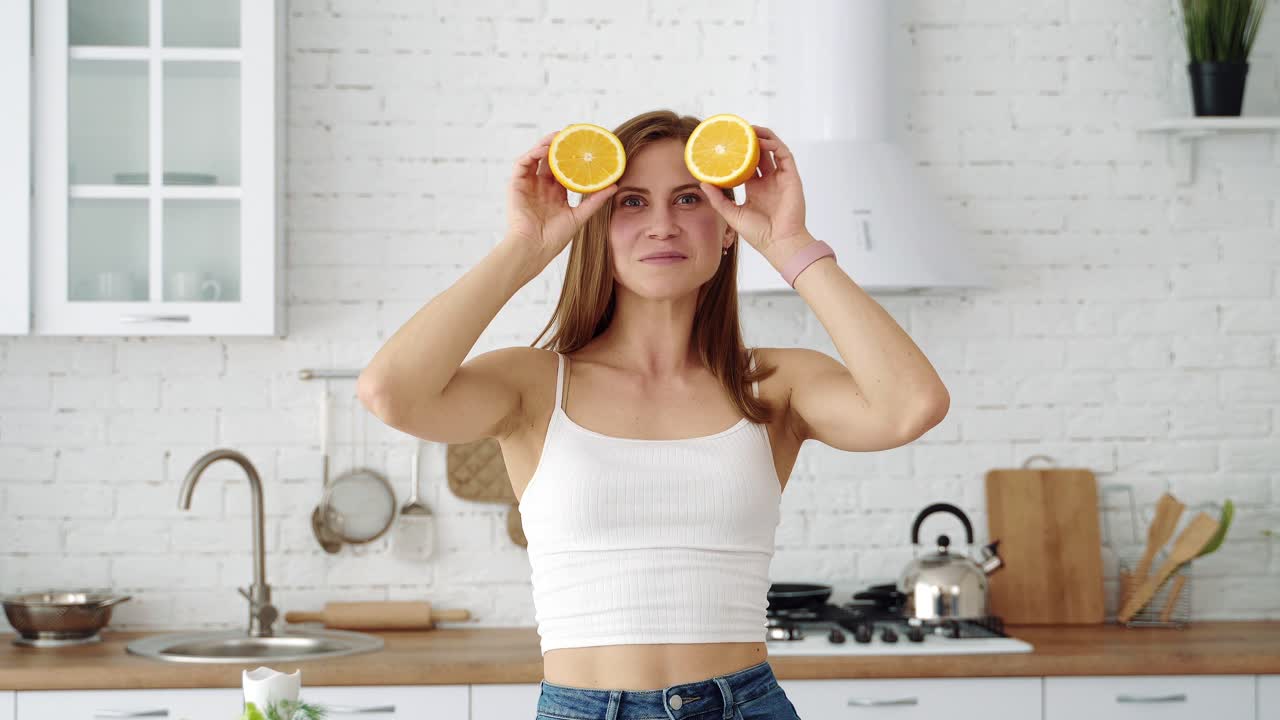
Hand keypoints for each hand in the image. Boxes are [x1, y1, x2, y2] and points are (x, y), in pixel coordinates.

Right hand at [505, 130, 617, 269]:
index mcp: (554, 193)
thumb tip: (615, 186)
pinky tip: (544, 149)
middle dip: (559, 145)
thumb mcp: (579, 216)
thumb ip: (595, 200)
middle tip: (571, 133)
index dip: (572, 156)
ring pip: (536, 157)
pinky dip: (532, 153)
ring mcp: (528, 185)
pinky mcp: (515, 185)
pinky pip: (523, 163)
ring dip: (545, 144)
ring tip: (558, 136)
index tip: (584, 145)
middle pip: (549, 159)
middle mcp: (541, 187)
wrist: (534, 249)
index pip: (564, 168)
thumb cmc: (554, 238)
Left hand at [699, 125, 811, 265]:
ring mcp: (781, 178)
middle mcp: (769, 181)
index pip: (747, 164)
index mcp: (756, 188)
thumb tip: (702, 183)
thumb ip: (718, 199)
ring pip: (773, 150)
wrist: (778, 243)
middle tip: (738, 131)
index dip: (739, 153)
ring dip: (763, 137)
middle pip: (760, 153)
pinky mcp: (791, 178)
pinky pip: (784, 155)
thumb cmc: (759, 234)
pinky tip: (763, 141)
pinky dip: (775, 145)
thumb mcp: (732, 214)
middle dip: (750, 140)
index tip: (727, 144)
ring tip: (750, 130)